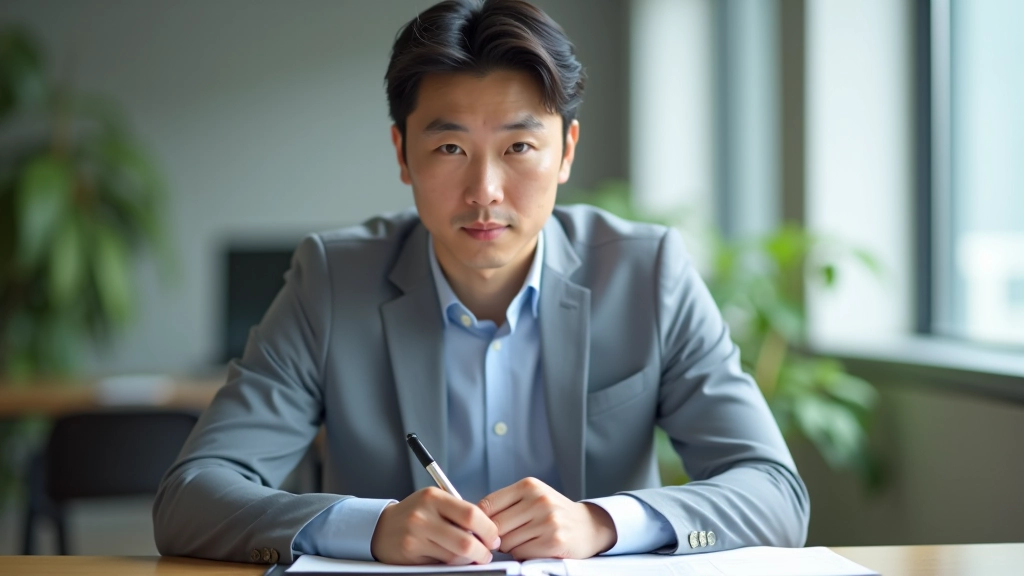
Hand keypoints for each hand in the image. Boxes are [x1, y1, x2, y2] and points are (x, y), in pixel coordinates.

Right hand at [370, 487, 500, 564]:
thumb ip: (458, 512)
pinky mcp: (410, 551)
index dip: (488, 529)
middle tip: (487, 553)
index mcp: (433, 496)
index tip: (494, 537)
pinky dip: (452, 564)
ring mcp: (415, 534)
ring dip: (469, 560)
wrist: (381, 527)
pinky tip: (452, 558)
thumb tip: (488, 530)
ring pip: (455, 555)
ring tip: (472, 557)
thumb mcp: (434, 502)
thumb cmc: (414, 514)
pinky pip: (441, 563)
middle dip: (483, 551)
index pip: (471, 514)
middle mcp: (423, 514)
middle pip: (466, 539)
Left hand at [479, 477, 616, 559]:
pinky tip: (535, 547)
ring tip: (526, 540)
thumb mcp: (532, 497)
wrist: (589, 526)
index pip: (487, 504)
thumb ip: (506, 504)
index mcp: (529, 485)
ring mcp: (547, 520)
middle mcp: (539, 500)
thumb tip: (474, 522)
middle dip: (496, 537)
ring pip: (507, 542)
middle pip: (495, 526)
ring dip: (510, 547)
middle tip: (506, 537)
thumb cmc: (555, 512)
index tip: (481, 529)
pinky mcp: (554, 541)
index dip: (479, 521)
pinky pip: (521, 554)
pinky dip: (523, 555)